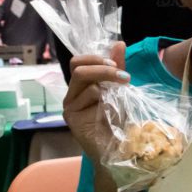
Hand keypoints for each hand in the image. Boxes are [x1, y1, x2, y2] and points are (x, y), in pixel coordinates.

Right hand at [62, 41, 128, 161]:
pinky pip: (87, 96)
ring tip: (121, 92)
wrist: (119, 148)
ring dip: (107, 81)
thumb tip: (119, 43)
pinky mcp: (71, 117)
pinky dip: (103, 98)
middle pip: (78, 67)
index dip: (96, 57)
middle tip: (122, 75)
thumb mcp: (120, 90)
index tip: (116, 64)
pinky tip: (111, 110)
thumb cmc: (118, 121)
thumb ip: (117, 68)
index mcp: (82, 86)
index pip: (79, 61)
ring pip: (82, 78)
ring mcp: (70, 105)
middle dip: (102, 66)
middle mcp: (72, 94)